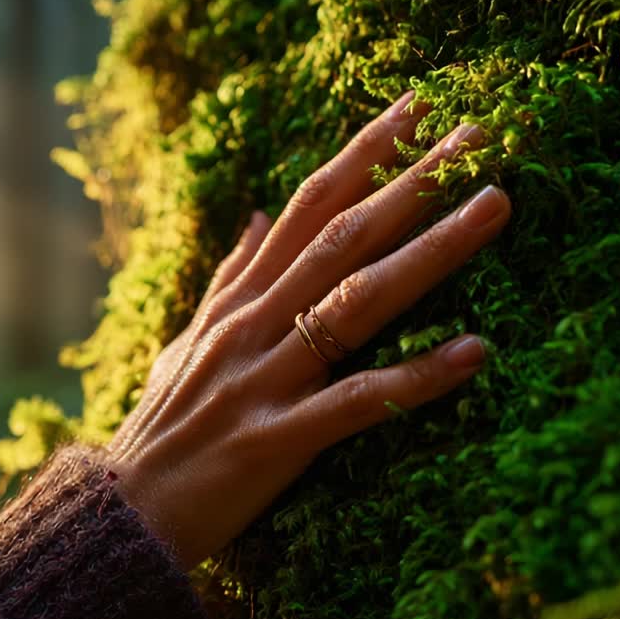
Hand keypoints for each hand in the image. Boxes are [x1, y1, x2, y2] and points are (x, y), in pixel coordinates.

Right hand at [105, 92, 511, 568]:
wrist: (124, 512)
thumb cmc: (164, 426)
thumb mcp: (187, 340)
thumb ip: (228, 277)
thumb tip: (253, 213)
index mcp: (239, 299)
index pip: (307, 206)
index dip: (363, 152)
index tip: (417, 106)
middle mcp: (253, 323)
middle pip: (344, 236)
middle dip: (412, 180)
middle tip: (479, 133)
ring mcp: (265, 377)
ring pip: (358, 301)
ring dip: (432, 251)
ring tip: (495, 206)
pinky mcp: (276, 438)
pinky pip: (357, 400)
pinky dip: (417, 376)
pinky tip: (476, 352)